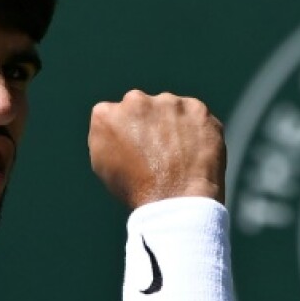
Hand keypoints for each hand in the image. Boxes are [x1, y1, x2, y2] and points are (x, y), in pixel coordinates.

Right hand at [88, 90, 226, 208]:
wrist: (176, 200)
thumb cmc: (137, 190)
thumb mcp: (103, 165)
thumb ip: (105, 135)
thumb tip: (117, 125)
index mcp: (106, 113)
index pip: (115, 113)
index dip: (126, 133)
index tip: (135, 149)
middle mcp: (136, 100)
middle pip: (143, 106)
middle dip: (149, 123)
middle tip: (158, 152)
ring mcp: (169, 102)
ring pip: (170, 109)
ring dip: (173, 124)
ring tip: (179, 155)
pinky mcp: (197, 109)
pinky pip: (196, 116)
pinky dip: (196, 129)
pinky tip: (195, 151)